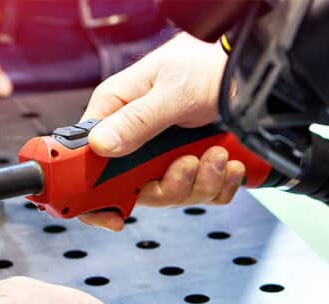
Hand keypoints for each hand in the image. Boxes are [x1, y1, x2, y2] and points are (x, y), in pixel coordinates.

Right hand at [79, 33, 244, 230]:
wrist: (242, 64)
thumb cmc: (204, 63)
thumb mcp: (171, 92)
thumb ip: (136, 120)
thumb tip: (100, 145)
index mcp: (115, 113)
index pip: (86, 164)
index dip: (95, 198)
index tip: (112, 215)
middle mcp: (134, 137)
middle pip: (137, 190)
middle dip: (172, 185)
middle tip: (190, 162)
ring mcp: (162, 154)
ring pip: (172, 194)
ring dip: (202, 182)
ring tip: (218, 154)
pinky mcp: (188, 162)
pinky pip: (199, 191)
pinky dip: (219, 184)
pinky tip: (228, 162)